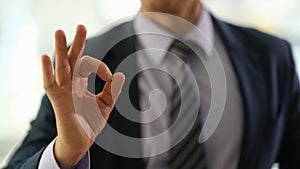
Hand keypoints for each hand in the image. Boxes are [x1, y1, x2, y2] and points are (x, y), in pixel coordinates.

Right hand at [41, 25, 124, 168]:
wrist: (82, 141)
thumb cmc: (90, 122)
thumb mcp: (106, 104)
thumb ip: (113, 90)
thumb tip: (121, 74)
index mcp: (80, 82)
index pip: (89, 65)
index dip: (100, 67)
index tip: (109, 77)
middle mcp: (70, 84)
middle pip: (72, 59)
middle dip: (77, 43)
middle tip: (81, 26)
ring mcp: (63, 92)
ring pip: (61, 67)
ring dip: (60, 50)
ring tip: (59, 32)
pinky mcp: (58, 102)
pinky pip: (50, 85)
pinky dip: (47, 72)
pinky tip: (45, 57)